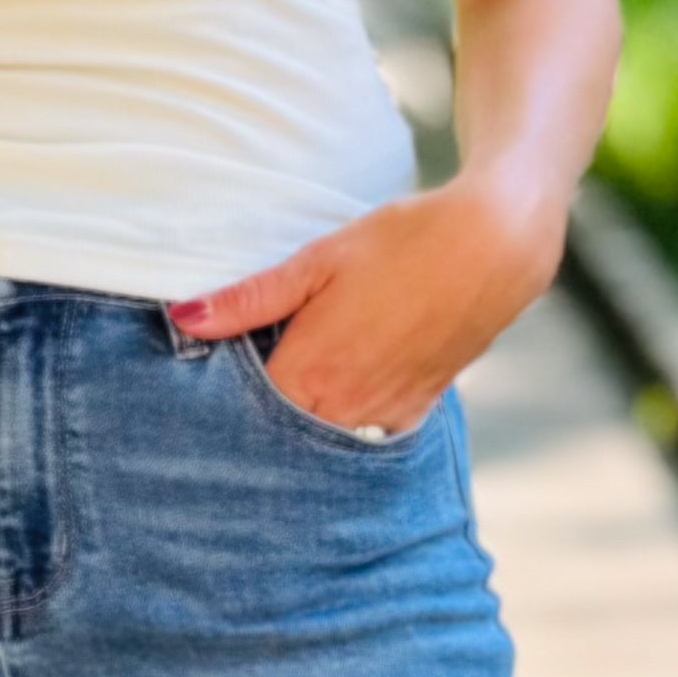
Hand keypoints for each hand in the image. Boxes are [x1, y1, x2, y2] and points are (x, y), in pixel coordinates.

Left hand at [169, 175, 567, 433]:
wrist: (494, 247)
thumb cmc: (403, 243)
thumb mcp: (317, 260)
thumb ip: (249, 299)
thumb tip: (183, 319)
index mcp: (308, 374)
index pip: (243, 409)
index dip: (223, 394)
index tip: (212, 376)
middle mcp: (344, 409)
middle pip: (281, 428)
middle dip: (261, 411)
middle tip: (259, 366)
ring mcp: (383, 415)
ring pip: (325, 433)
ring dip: (307, 414)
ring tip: (306, 370)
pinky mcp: (416, 410)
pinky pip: (368, 430)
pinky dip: (350, 415)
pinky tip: (348, 381)